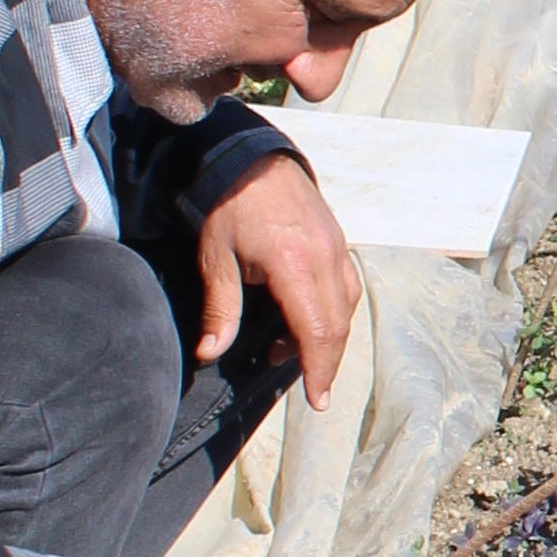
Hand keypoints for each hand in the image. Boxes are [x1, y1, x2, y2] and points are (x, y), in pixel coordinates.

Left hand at [195, 150, 360, 407]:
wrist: (251, 155)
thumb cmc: (228, 205)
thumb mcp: (216, 258)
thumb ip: (220, 308)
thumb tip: (210, 353)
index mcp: (294, 264)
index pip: (317, 330)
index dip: (319, 370)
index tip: (318, 400)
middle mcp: (325, 257)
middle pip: (338, 326)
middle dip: (327, 363)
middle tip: (313, 390)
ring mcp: (337, 248)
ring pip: (346, 308)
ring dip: (327, 338)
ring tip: (294, 352)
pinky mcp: (339, 241)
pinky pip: (346, 287)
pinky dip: (332, 312)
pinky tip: (306, 319)